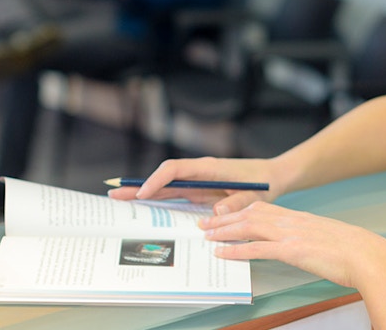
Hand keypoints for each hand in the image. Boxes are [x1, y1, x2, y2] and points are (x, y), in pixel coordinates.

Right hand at [106, 156, 275, 214]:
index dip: (157, 181)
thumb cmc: (262, 183)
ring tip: (120, 200)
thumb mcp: (253, 196)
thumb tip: (216, 216)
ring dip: (143, 193)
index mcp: (208, 169)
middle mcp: (198, 173)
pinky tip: (143, 208)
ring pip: (165, 187)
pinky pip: (174, 195)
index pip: (175, 170)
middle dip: (139, 186)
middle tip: (114, 193)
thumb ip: (236, 205)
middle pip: (163, 178)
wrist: (271, 177)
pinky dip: (157, 200)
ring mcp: (196, 182)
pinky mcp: (198, 191)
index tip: (143, 194)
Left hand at [200, 202, 385, 289]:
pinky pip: (257, 249)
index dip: (239, 210)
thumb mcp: (325, 237)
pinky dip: (237, 250)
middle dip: (224, 218)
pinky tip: (223, 253)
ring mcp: (290, 234)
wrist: (369, 255)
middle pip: (249, 214)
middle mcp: (291, 221)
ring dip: (224, 231)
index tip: (224, 213)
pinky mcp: (292, 250)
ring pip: (248, 227)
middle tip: (205, 222)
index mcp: (298, 217)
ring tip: (207, 236)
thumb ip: (308, 237)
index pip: (262, 208)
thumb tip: (299, 244)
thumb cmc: (353, 251)